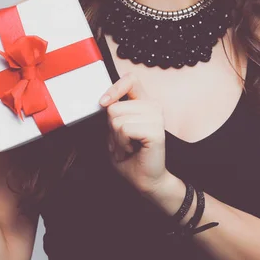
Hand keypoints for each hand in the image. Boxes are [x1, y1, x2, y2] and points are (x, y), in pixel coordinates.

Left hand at [99, 72, 168, 194]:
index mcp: (144, 102)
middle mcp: (153, 106)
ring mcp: (157, 117)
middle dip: (111, 128)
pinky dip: (121, 144)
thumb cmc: (131, 156)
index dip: (114, 88)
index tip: (103, 102)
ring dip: (116, 138)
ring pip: (117, 118)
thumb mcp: (116, 130)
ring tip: (127, 147)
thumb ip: (113, 113)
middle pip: (114, 106)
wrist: (147, 180)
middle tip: (122, 141)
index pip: (130, 79)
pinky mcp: (156, 131)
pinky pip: (124, 129)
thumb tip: (104, 102)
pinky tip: (131, 150)